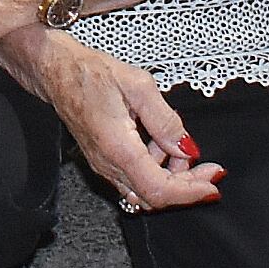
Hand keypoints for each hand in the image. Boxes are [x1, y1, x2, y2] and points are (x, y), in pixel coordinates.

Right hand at [14, 31, 222, 214]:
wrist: (56, 70)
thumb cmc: (89, 72)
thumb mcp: (138, 85)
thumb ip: (165, 120)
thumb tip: (187, 148)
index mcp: (119, 148)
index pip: (159, 189)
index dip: (190, 192)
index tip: (212, 183)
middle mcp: (109, 164)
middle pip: (154, 197)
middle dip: (186, 187)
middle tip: (208, 169)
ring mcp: (103, 165)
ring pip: (144, 191)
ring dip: (170, 177)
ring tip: (180, 148)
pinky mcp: (103, 160)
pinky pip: (133, 179)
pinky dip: (155, 170)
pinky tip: (160, 146)